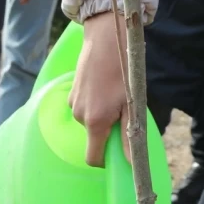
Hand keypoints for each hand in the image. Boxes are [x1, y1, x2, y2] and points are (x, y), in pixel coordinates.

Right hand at [69, 11, 129, 166]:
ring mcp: (73, 102)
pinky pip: (83, 106)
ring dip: (101, 115)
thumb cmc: (125, 72)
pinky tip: (104, 86)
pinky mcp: (71, 91)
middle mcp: (79, 115)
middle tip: (123, 112)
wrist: (107, 40)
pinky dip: (94, 103)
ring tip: (115, 94)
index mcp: (95, 122)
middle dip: (107, 132)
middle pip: (93, 137)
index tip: (117, 152)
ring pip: (88, 120)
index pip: (92, 158)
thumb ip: (129, 136)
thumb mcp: (132, 105)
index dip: (104, 161)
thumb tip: (132, 163)